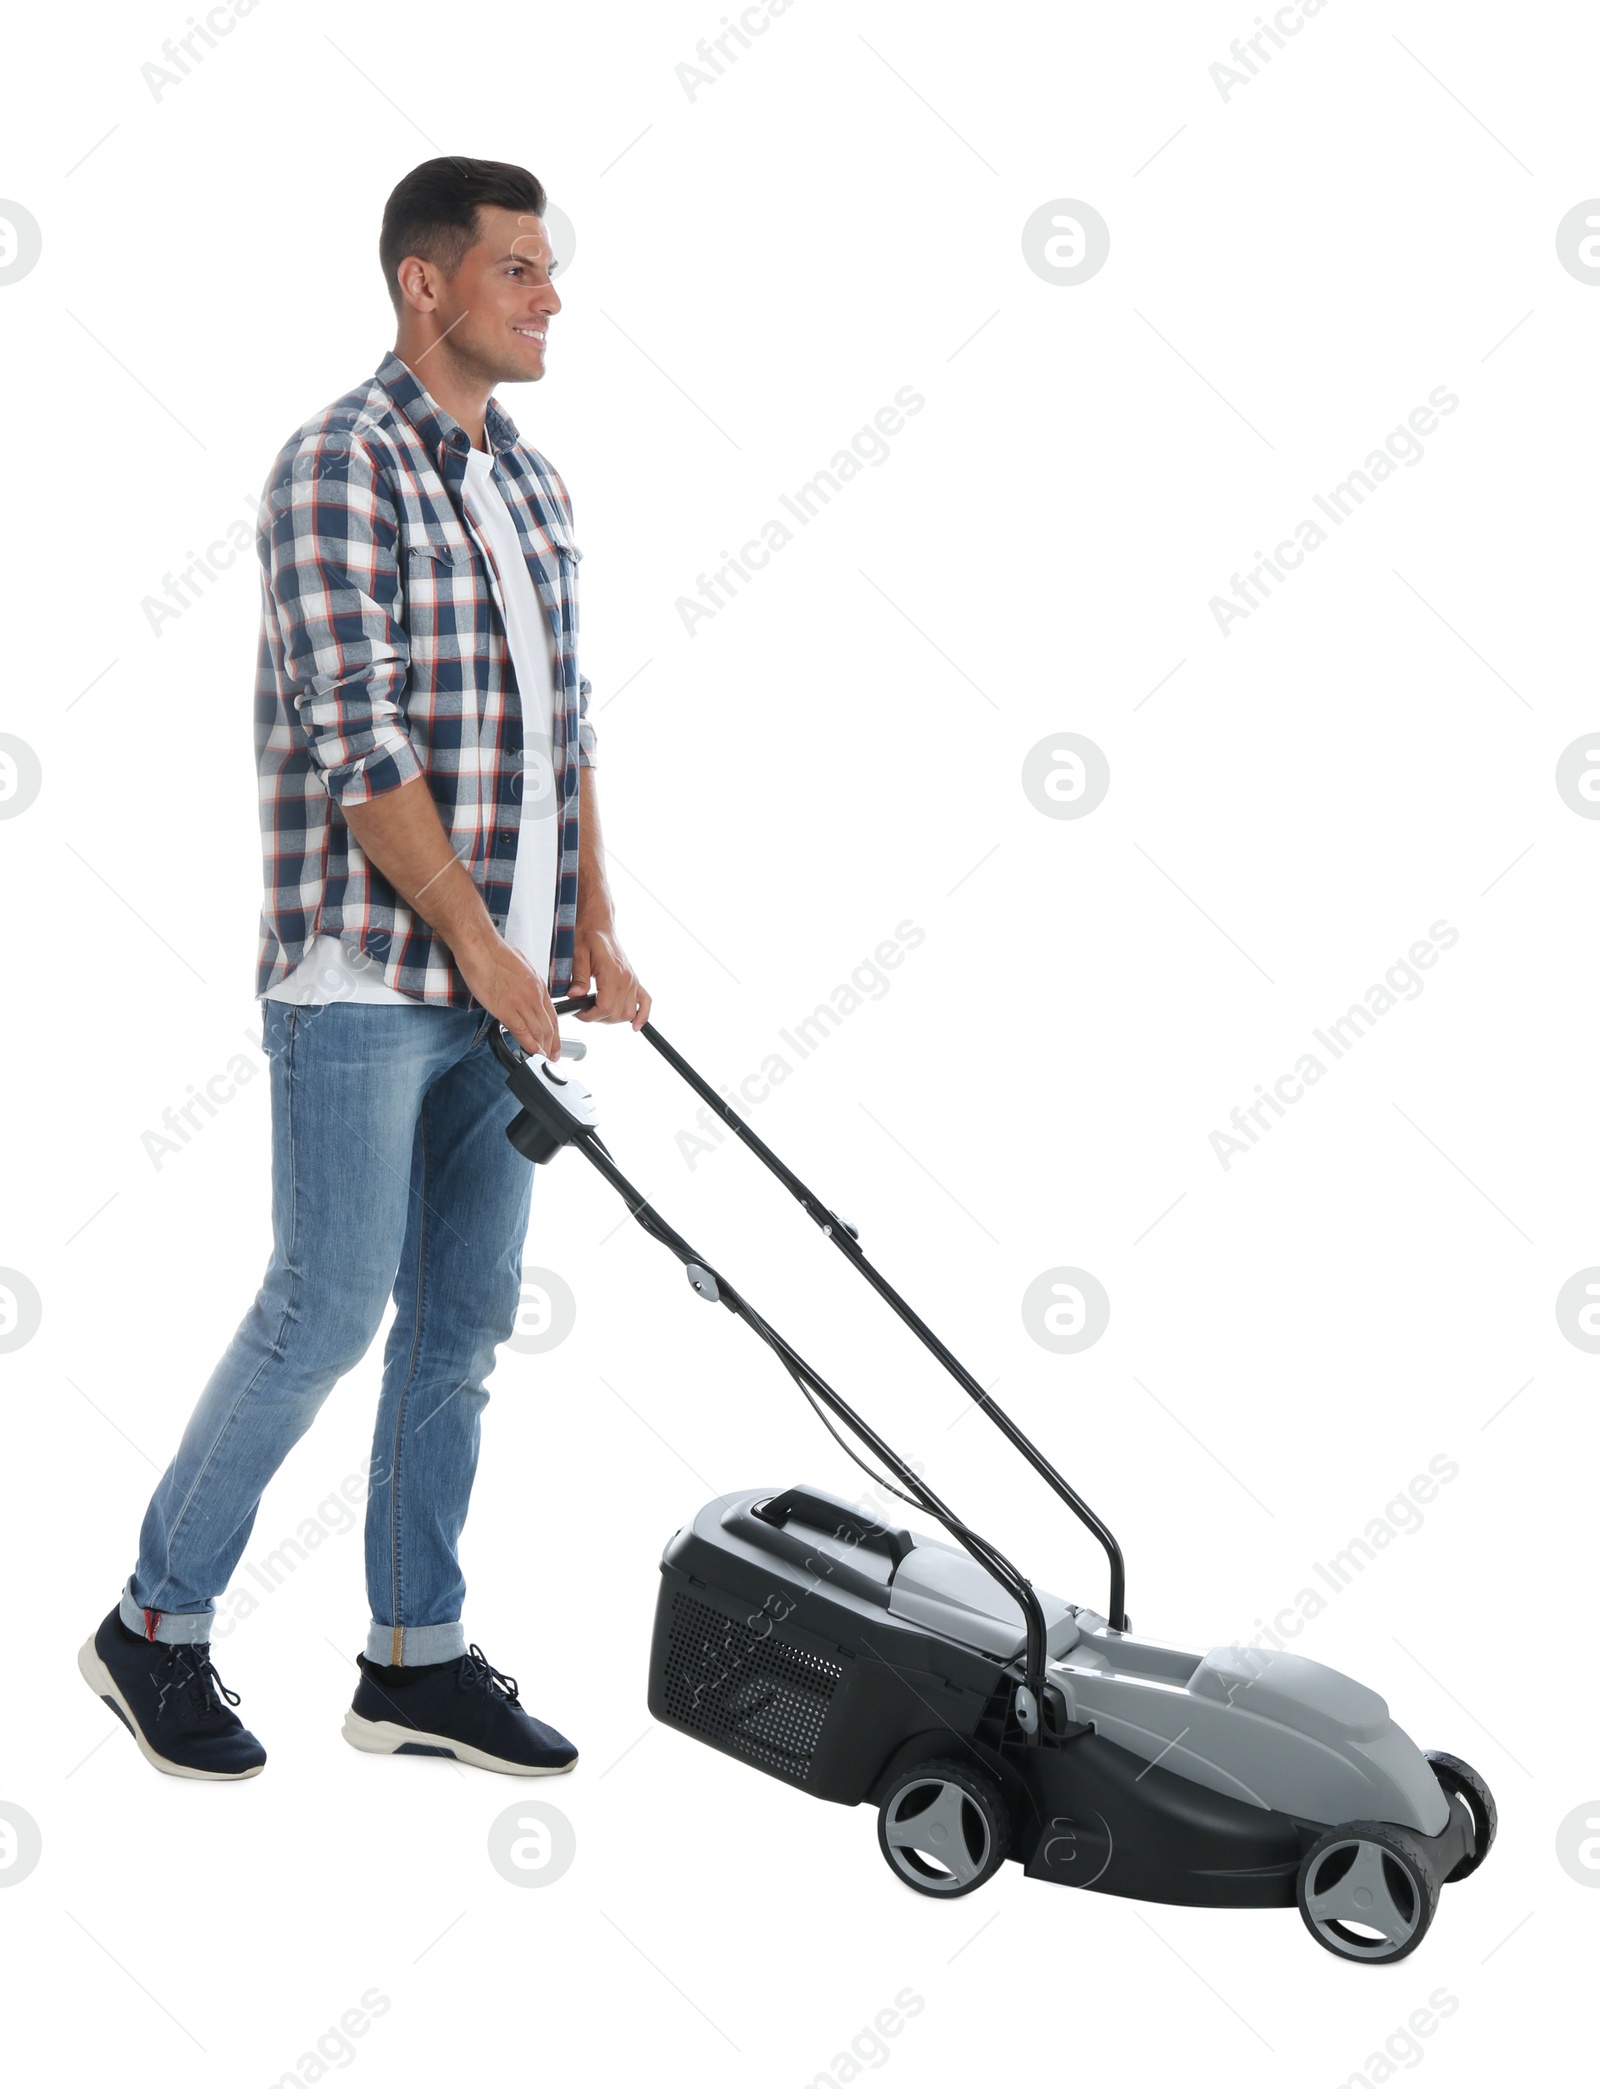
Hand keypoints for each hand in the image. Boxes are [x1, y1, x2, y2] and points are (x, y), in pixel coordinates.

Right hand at [456, 932, 562, 1059]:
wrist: (480, 946)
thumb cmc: (495, 952)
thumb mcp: (521, 966)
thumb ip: (526, 982)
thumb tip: (524, 991)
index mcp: (537, 984)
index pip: (552, 1014)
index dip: (556, 1033)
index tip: (555, 1043)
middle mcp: (534, 994)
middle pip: (548, 1026)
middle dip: (552, 1045)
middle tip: (552, 1057)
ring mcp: (521, 1002)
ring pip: (538, 1031)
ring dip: (542, 1049)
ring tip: (543, 1060)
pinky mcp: (506, 1008)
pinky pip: (522, 1031)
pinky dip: (529, 1045)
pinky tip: (531, 1054)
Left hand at [570, 916, 650, 1028]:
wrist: (599, 925)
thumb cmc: (588, 935)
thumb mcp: (577, 954)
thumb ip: (578, 977)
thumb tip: (575, 996)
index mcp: (612, 972)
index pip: (604, 1007)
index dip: (589, 1015)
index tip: (578, 1012)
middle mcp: (626, 978)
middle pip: (616, 1014)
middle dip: (598, 1018)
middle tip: (583, 1010)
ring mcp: (632, 980)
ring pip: (627, 1013)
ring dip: (613, 1018)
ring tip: (597, 1010)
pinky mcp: (634, 980)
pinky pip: (645, 1002)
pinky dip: (642, 1015)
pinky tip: (635, 1025)